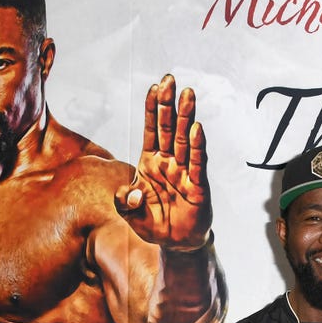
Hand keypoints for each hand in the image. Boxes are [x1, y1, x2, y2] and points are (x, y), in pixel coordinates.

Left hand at [114, 74, 210, 250]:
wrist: (175, 243)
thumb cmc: (153, 224)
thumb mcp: (131, 216)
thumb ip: (124, 203)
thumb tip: (131, 193)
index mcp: (150, 164)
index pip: (151, 131)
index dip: (152, 110)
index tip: (153, 87)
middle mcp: (168, 163)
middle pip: (168, 129)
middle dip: (168, 104)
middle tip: (170, 79)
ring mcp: (183, 173)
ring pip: (184, 140)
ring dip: (186, 117)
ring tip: (187, 94)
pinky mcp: (197, 186)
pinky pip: (197, 163)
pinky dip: (197, 147)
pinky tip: (197, 128)